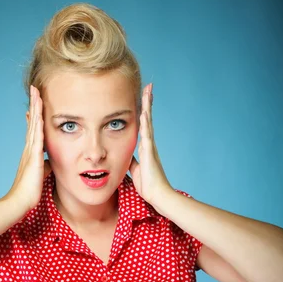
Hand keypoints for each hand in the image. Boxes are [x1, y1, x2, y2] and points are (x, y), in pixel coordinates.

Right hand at [6, 85, 51, 213]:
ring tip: (37, 93)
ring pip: (34, 125)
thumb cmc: (29, 192)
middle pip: (33, 122)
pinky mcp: (33, 158)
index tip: (37, 103)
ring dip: (36, 109)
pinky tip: (39, 114)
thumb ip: (45, 166)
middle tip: (35, 89)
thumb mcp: (41, 175)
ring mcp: (30, 152)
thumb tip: (51, 164)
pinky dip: (37, 125)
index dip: (35, 116)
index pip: (34, 130)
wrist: (20, 202)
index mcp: (31, 153)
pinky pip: (36, 138)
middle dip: (35, 105)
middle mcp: (29, 149)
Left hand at [129, 84, 172, 207]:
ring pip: (148, 121)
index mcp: (145, 147)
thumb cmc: (148, 185)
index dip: (143, 111)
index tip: (142, 99)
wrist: (158, 195)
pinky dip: (145, 122)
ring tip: (148, 90)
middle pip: (147, 118)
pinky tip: (144, 111)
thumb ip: (131, 162)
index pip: (143, 125)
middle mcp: (149, 143)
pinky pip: (147, 133)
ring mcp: (150, 146)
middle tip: (148, 86)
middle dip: (147, 102)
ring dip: (147, 106)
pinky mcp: (149, 152)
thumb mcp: (135, 170)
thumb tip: (124, 158)